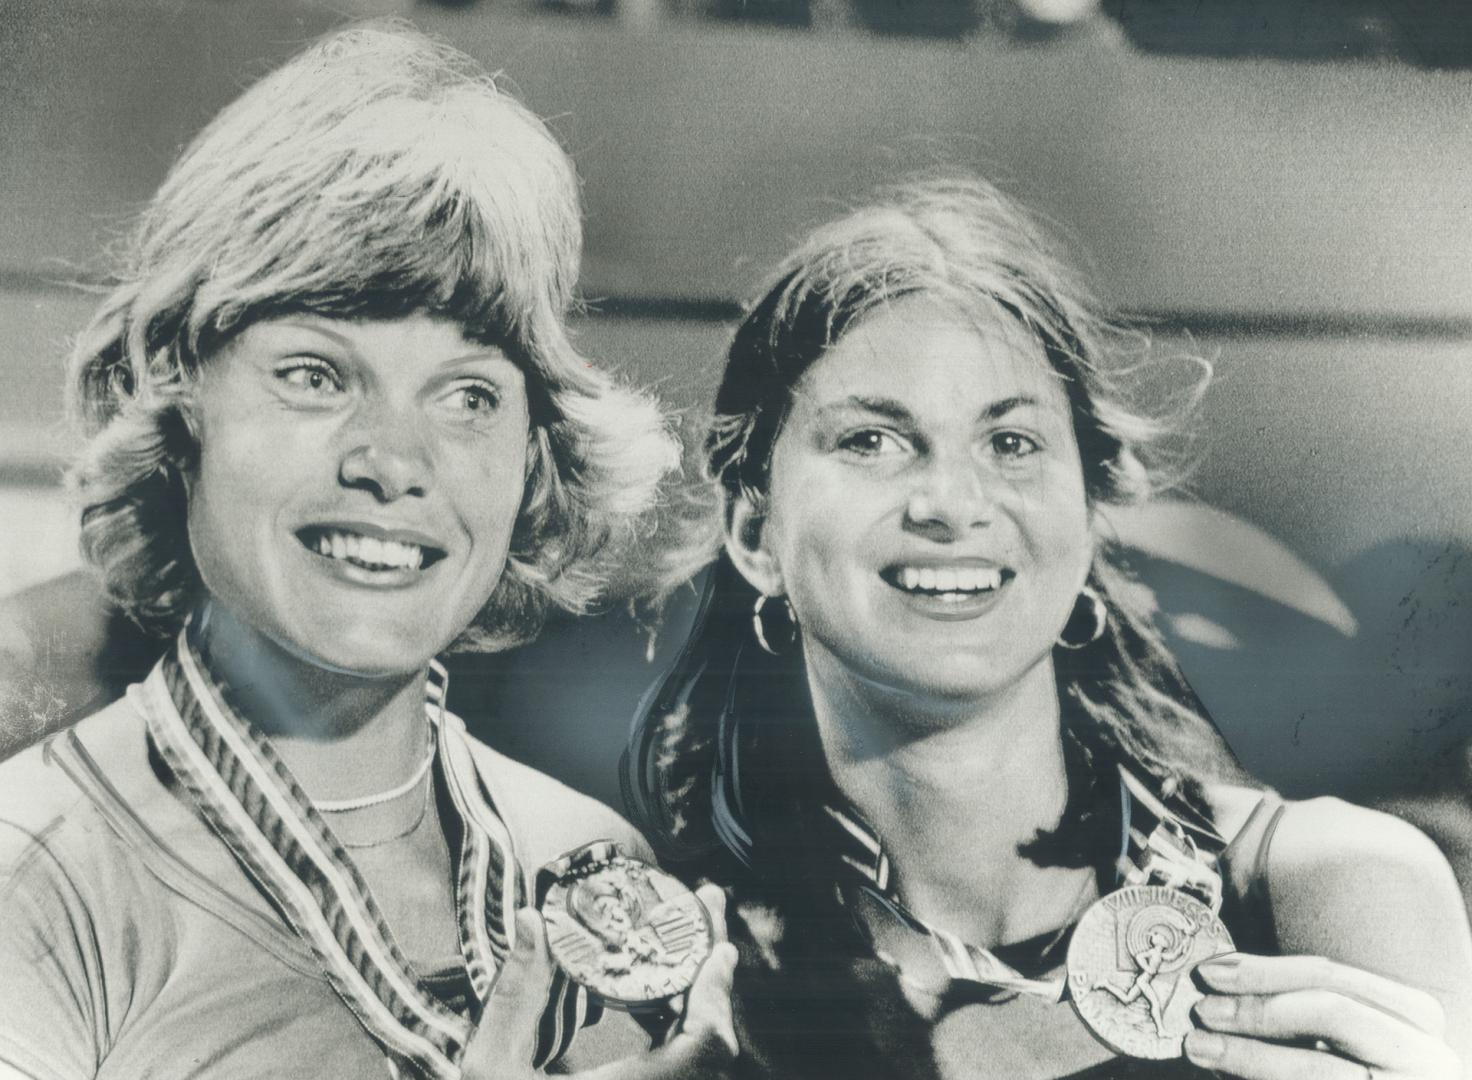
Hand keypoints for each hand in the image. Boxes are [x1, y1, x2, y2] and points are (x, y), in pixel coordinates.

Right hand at [462, 884, 738, 1078]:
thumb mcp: (491, 1069)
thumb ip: (516, 996)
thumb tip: (531, 922)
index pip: (705, 1047)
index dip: (717, 996)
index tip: (722, 948)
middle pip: (709, 1047)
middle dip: (709, 980)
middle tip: (704, 916)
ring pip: (697, 1059)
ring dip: (694, 1001)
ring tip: (682, 944)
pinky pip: (677, 1071)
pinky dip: (676, 1031)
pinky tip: (657, 995)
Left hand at [1185, 953, 1459, 1079]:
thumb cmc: (1355, 1065)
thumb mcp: (1345, 1032)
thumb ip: (1298, 1003)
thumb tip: (1220, 977)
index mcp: (1414, 1016)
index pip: (1331, 977)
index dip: (1264, 971)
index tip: (1209, 971)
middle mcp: (1426, 1056)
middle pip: (1329, 1013)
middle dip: (1257, 1009)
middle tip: (1202, 1011)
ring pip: (1318, 1068)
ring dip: (1248, 1056)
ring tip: (1199, 1047)